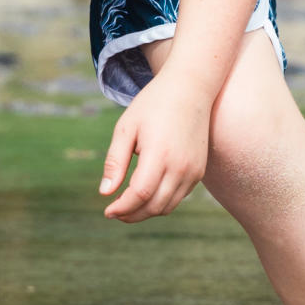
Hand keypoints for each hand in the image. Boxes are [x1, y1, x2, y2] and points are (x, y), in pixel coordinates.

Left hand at [99, 72, 213, 220]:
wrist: (190, 89)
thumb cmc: (153, 105)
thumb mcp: (126, 128)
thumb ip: (115, 162)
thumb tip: (105, 193)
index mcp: (160, 153)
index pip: (140, 194)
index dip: (122, 207)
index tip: (107, 211)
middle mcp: (181, 166)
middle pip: (154, 206)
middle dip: (131, 215)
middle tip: (114, 212)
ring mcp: (193, 170)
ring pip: (167, 206)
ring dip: (146, 212)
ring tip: (127, 206)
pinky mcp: (199, 171)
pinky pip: (178, 197)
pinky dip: (160, 202)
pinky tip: (146, 195)